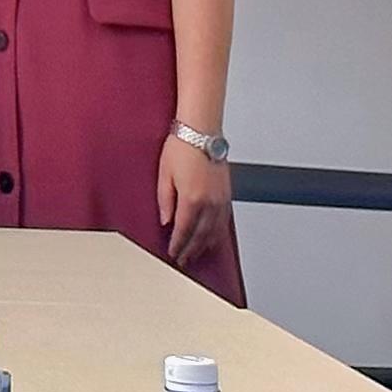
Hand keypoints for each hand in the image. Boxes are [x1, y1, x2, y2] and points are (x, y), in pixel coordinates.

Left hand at [159, 133, 236, 273]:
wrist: (201, 132)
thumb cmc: (181, 147)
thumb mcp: (164, 174)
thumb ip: (165, 200)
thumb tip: (166, 220)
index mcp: (192, 198)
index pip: (184, 230)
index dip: (178, 245)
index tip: (173, 254)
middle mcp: (209, 202)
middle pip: (201, 235)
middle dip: (191, 250)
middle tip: (184, 260)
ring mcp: (220, 199)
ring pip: (215, 230)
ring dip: (205, 245)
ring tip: (196, 254)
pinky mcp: (227, 194)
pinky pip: (223, 220)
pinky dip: (217, 233)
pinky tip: (212, 237)